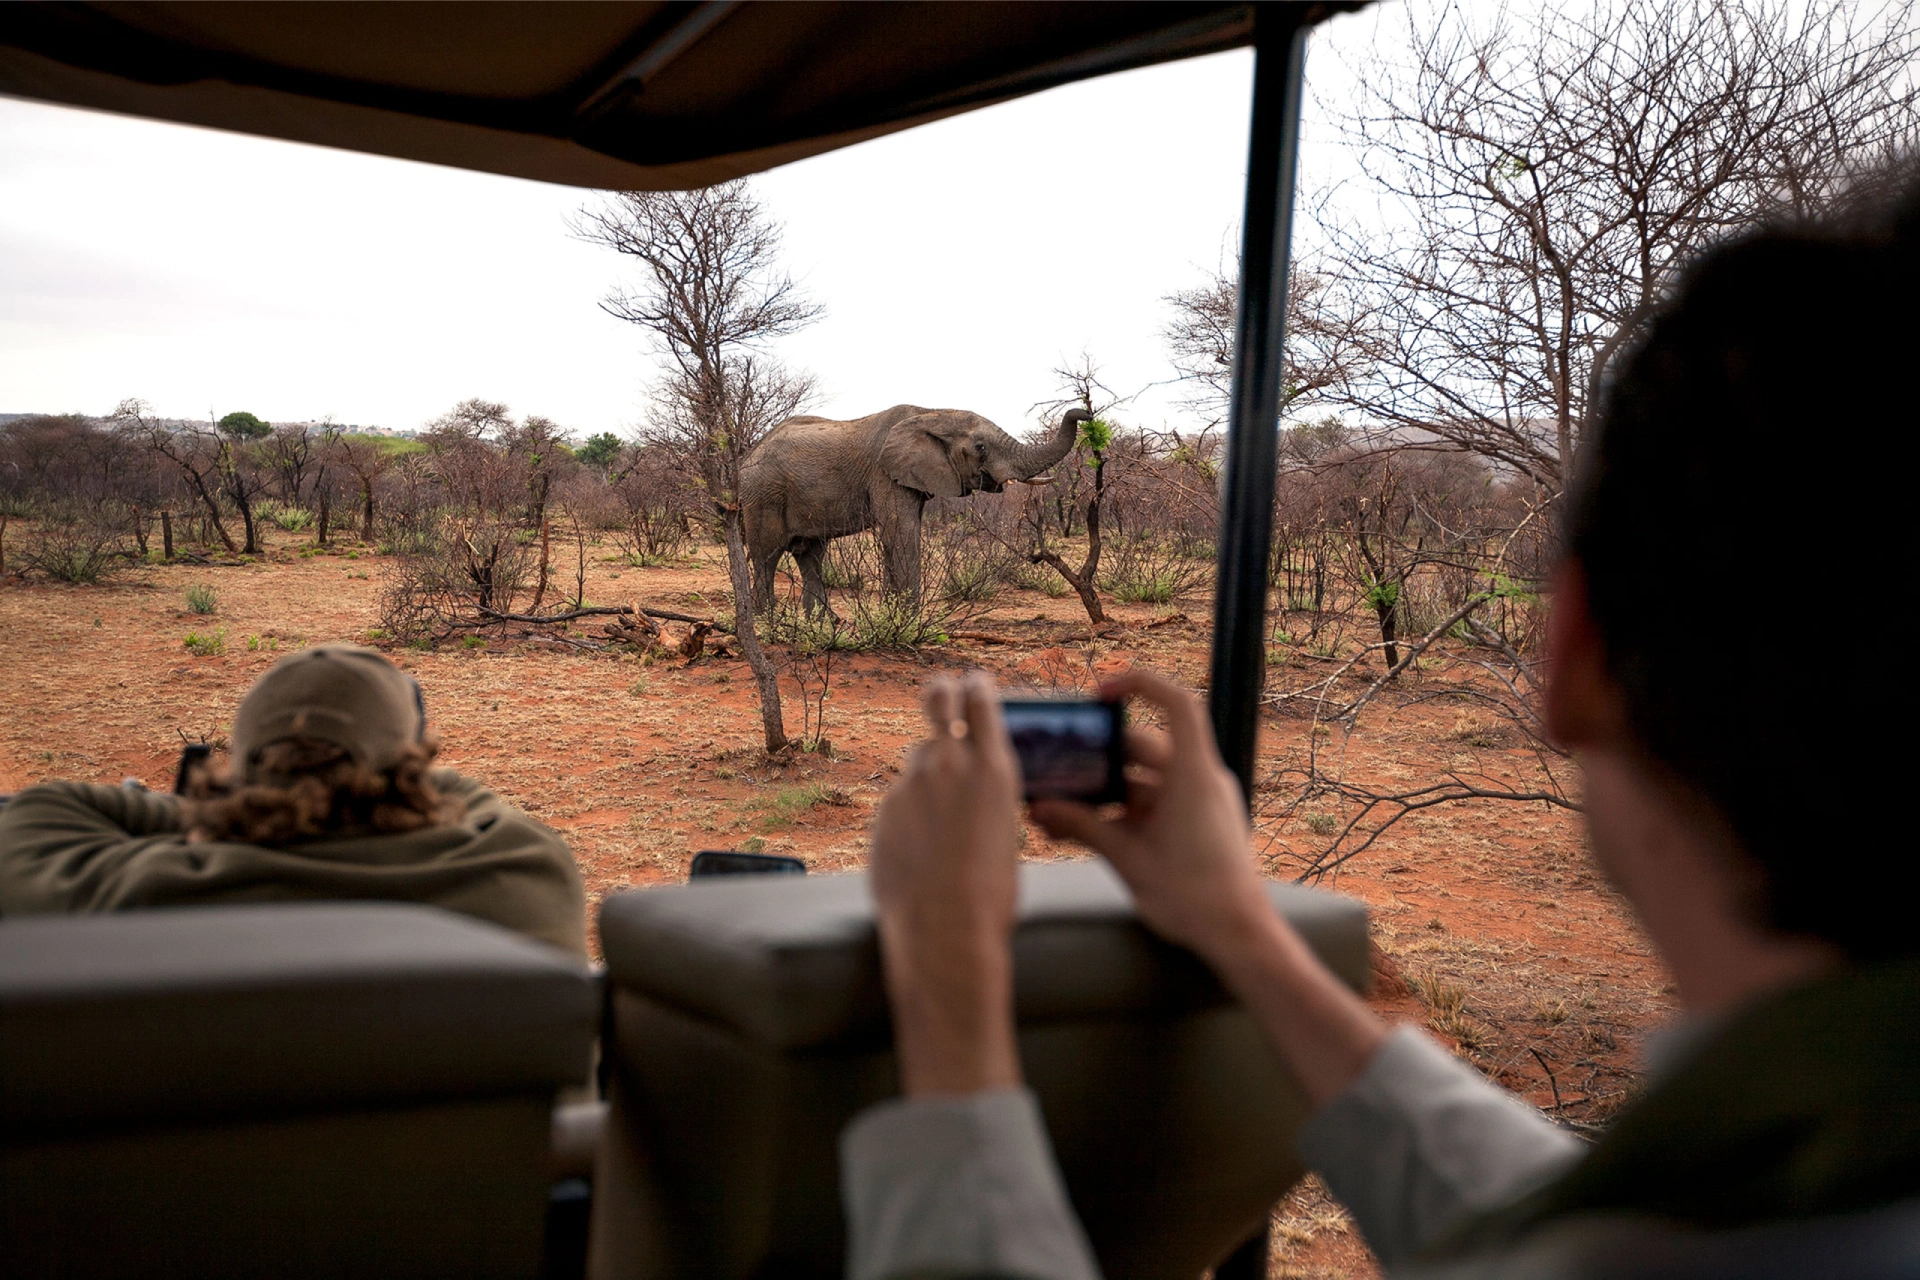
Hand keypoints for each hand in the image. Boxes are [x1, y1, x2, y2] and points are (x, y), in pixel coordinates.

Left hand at [869, 672, 1022, 1095]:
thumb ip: (986, 798)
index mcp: (993, 768)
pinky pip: (899, 801)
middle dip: (940, 692)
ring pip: (917, 759)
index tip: (974, 682)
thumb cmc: (992, 893)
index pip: (981, 699)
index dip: (977, 685)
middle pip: (937, 702)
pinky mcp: (883, 810)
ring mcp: (911, 784)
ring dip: (927, 772)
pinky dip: (909, 816)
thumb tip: (973, 792)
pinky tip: (920, 852)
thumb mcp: (1006, 831)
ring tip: (940, 814)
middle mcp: (949, 764)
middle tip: (940, 692)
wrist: (946, 930)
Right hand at [1033, 666, 1387, 1103]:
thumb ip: (1082, 827)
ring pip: (1143, 781)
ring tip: (1060, 809)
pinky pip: (1153, 806)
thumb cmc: (1193, 894)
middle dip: (1098, 757)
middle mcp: (1201, 780)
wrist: (1237, 935)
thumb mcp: (1127, 857)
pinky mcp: (1196, 826)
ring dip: (1104, 791)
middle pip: (1144, 748)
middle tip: (1058, 767)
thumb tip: (1040, 808)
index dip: (1139, 685)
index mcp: (1193, 774)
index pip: (1176, 702)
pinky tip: (1084, 832)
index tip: (1098, 695)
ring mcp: (1200, 803)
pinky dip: (1122, 812)